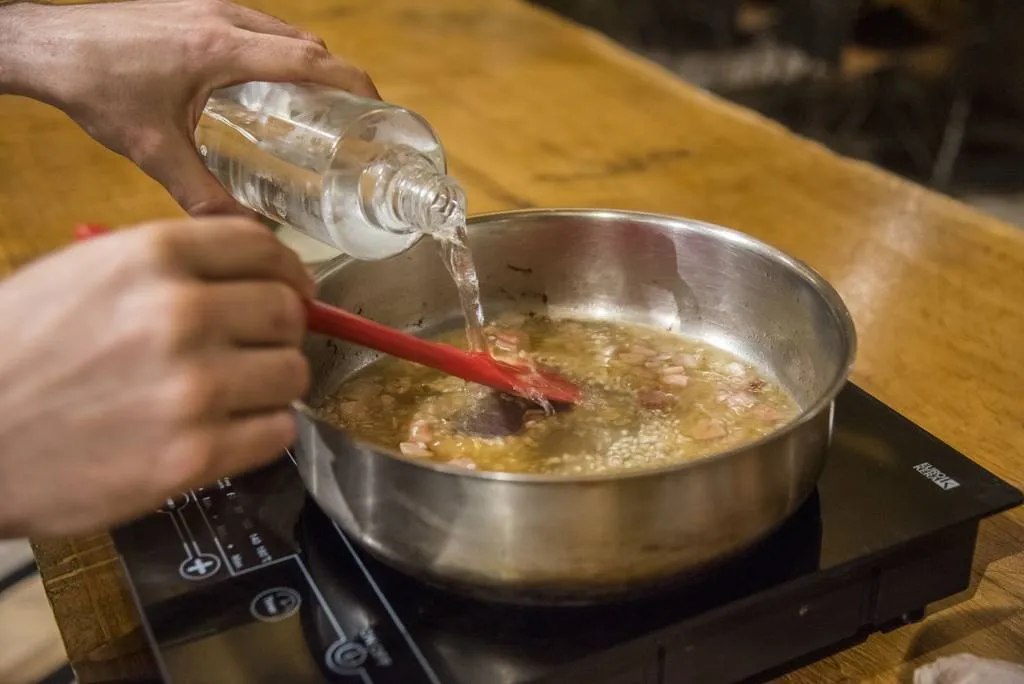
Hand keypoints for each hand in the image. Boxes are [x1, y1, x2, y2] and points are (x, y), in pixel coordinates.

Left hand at [0, 0, 377, 215]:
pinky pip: (257, 26)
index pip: (310, 58)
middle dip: (340, 76)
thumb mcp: (153, 150)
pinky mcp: (196, 8)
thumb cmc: (95, 86)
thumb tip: (237, 232)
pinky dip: (278, 53)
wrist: (48, 45)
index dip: (354, 82)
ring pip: (283, 31)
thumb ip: (200, 195)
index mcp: (221, 49)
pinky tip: (267, 88)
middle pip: (307, 42)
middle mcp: (223, 19)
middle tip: (352, 118)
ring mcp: (210, 8)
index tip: (378, 109)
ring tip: (317, 107)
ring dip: (309, 63)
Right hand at [0, 218, 313, 536]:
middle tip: (258, 348)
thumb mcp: (83, 274)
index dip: (286, 271)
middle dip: (281, 330)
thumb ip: (170, 268)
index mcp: (152, 257)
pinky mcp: (195, 456)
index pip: (263, 247)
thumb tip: (253, 277)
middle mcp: (182, 314)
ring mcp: (194, 388)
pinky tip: (227, 431)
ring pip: (292, 374)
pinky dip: (261, 432)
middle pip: (288, 312)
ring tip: (235, 394)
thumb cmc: (15, 350)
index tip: (292, 290)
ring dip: (272, 384)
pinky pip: (278, 433)